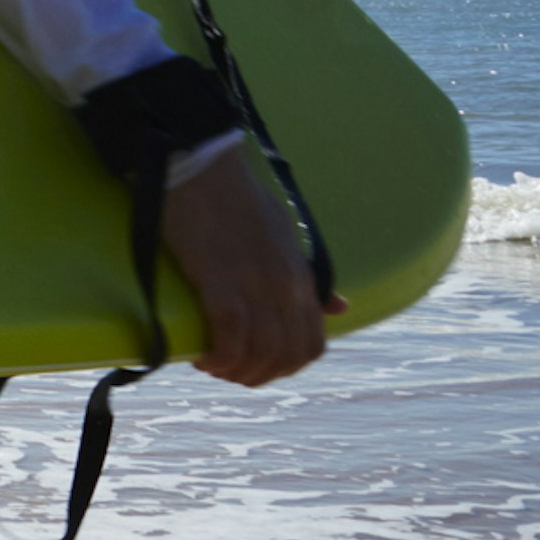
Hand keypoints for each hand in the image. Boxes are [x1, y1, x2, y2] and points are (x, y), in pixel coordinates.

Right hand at [160, 143, 338, 387]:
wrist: (199, 165)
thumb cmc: (233, 195)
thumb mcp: (283, 234)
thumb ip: (307, 274)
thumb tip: (340, 307)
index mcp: (300, 275)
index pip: (312, 343)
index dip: (285, 366)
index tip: (255, 364)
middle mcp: (285, 285)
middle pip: (287, 356)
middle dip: (258, 374)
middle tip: (227, 370)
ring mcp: (256, 284)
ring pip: (261, 353)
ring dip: (236, 371)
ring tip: (211, 366)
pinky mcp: (221, 279)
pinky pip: (232, 337)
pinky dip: (221, 357)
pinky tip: (204, 360)